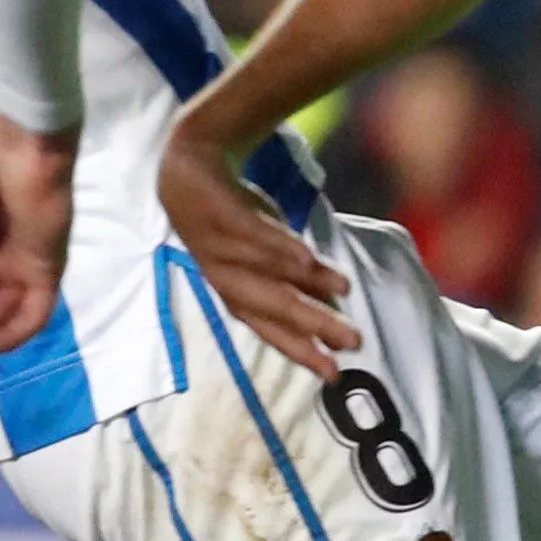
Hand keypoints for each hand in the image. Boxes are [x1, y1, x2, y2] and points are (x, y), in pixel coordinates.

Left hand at [157, 123, 355, 367]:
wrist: (189, 167)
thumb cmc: (234, 220)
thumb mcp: (264, 255)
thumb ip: (294, 284)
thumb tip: (334, 315)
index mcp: (233, 288)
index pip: (267, 326)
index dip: (299, 349)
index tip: (334, 372)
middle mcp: (222, 273)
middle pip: (267, 304)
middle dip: (309, 323)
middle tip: (352, 339)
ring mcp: (216, 242)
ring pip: (262, 269)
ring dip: (302, 282)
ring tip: (345, 290)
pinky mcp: (217, 210)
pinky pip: (248, 231)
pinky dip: (276, 246)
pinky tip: (306, 257)